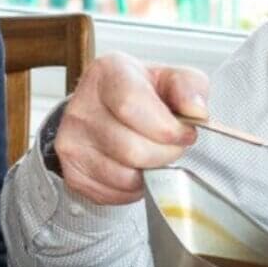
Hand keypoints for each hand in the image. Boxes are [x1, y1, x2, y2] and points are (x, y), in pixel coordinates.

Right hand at [54, 55, 209, 205]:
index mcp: (107, 73)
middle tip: (173, 146)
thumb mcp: (171, 78)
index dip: (167, 127)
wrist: (107, 110)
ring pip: (125, 176)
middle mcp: (81, 107)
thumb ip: (190, 86)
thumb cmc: (143, 94)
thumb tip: (196, 110)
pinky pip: (114, 193)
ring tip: (155, 154)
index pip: (131, 105)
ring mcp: (71, 142)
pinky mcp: (72, 172)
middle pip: (132, 149)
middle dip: (166, 154)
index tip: (184, 132)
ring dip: (152, 172)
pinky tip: (137, 168)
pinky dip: (135, 188)